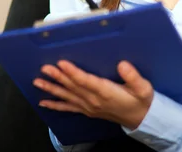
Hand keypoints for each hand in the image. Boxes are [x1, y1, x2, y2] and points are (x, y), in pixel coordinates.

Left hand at [33, 60, 153, 129]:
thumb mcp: (143, 88)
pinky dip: (55, 105)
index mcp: (106, 92)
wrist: (141, 118)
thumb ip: (133, 77)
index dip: (73, 72)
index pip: (86, 81)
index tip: (61, 63)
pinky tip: (43, 102)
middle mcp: (94, 100)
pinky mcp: (87, 110)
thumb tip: (122, 64)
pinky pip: (68, 108)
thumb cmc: (141, 100)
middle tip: (44, 68)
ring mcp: (88, 107)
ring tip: (38, 81)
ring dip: (52, 88)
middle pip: (73, 87)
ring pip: (67, 96)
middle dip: (58, 77)